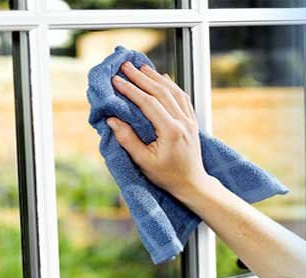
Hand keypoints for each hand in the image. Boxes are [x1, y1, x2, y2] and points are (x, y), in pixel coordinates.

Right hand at [106, 61, 209, 200]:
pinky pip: (182, 97)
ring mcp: (190, 120)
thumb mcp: (143, 162)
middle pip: (161, 92)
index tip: (116, 80)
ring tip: (141, 67)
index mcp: (171, 131)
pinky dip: (171, 85)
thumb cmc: (166, 176)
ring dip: (156, 77)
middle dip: (141, 77)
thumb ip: (128, 140)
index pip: (148, 103)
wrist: (192, 183)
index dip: (131, 90)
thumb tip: (113, 119)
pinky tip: (162, 77)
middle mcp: (183, 121)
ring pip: (173, 91)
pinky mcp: (192, 121)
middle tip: (125, 66)